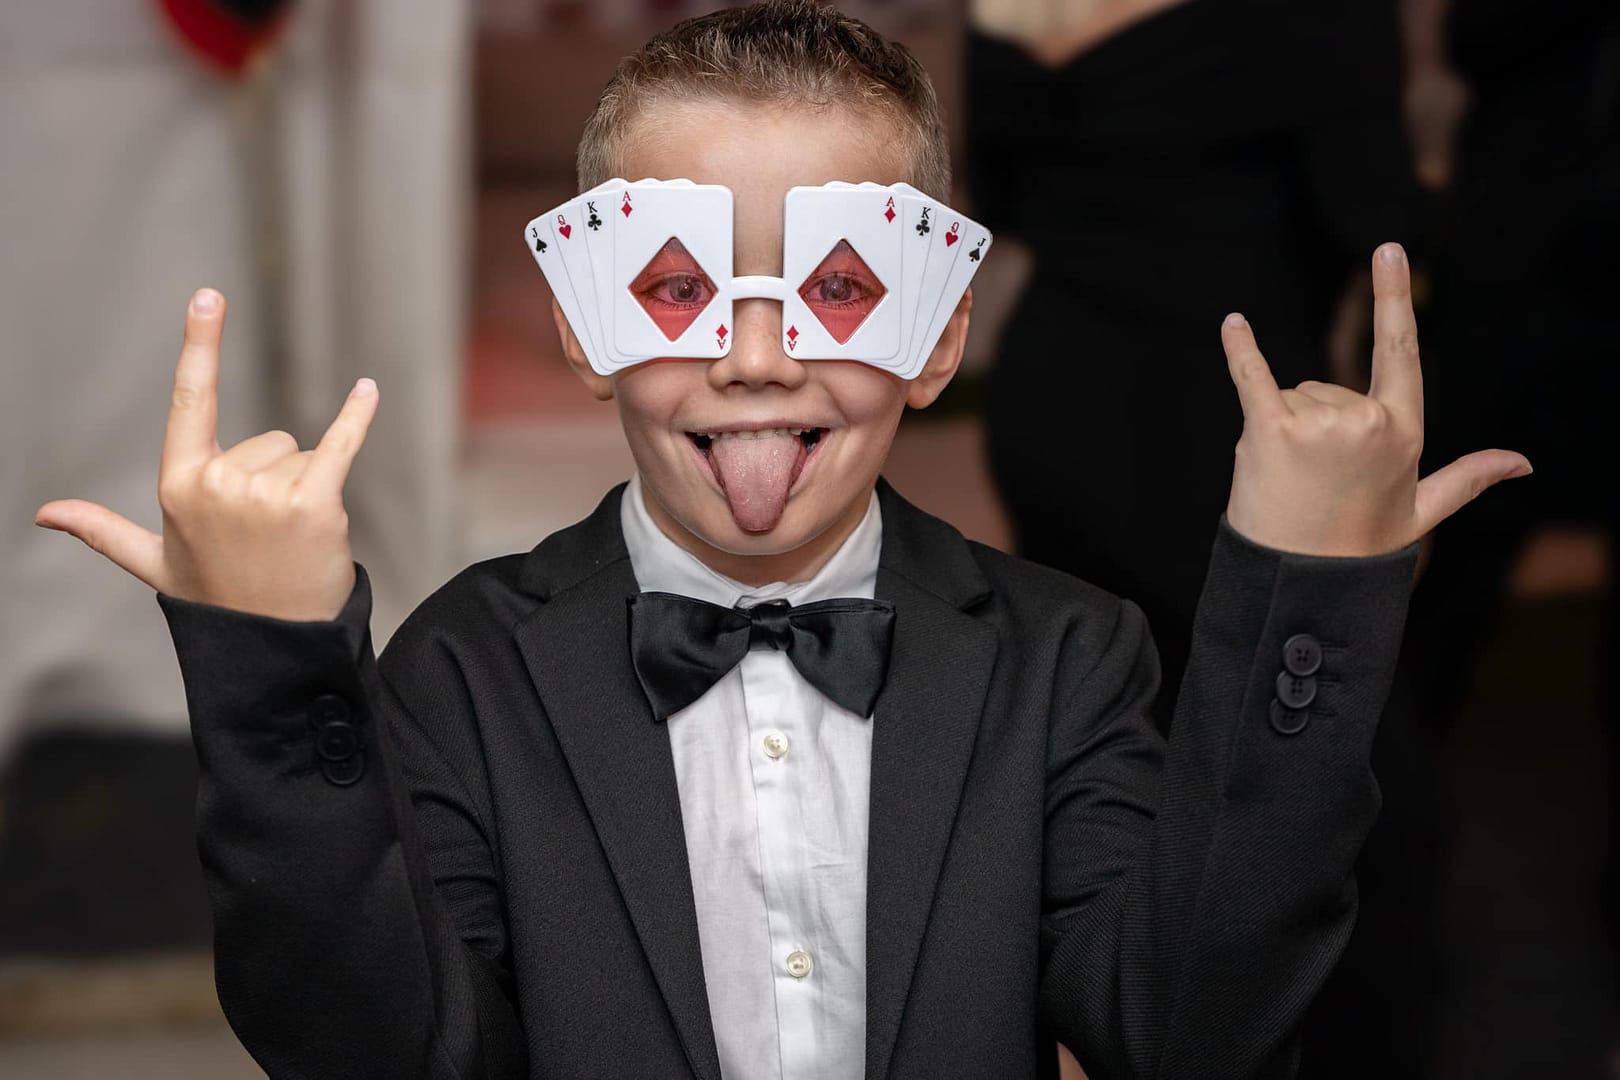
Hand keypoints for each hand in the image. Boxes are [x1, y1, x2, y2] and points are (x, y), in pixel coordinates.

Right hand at [35, 289, 378, 620]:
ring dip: (306, 491)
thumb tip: (45, 514)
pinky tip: (368, 390)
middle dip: (276, 481)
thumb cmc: (217, 600)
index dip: (200, 343)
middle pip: (269, 441)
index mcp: (179, 484)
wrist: (274, 645)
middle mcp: (217, 482)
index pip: (189, 399)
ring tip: (291, 540)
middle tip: (268, 536)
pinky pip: (340, 444)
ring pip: (302, 454)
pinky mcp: (314, 501)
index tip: (208, 295)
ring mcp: (265, 492)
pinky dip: (356, 417)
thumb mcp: (155, 562)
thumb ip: (104, 531)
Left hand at [1221, 243, 1529, 557]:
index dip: (1394, 298)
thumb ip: (1468, 477)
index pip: (1401, 350)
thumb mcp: (1421, 512)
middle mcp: (1367, 420)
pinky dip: (1239, 349)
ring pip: (1290, 397)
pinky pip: (1251, 377)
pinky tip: (1233, 323)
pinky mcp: (1270, 430)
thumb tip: (1523, 462)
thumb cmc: (1359, 550)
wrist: (1301, 586)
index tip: (1388, 250)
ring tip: (1289, 482)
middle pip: (1326, 388)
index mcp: (1404, 431)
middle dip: (1312, 426)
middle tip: (1312, 482)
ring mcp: (1320, 423)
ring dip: (1282, 433)